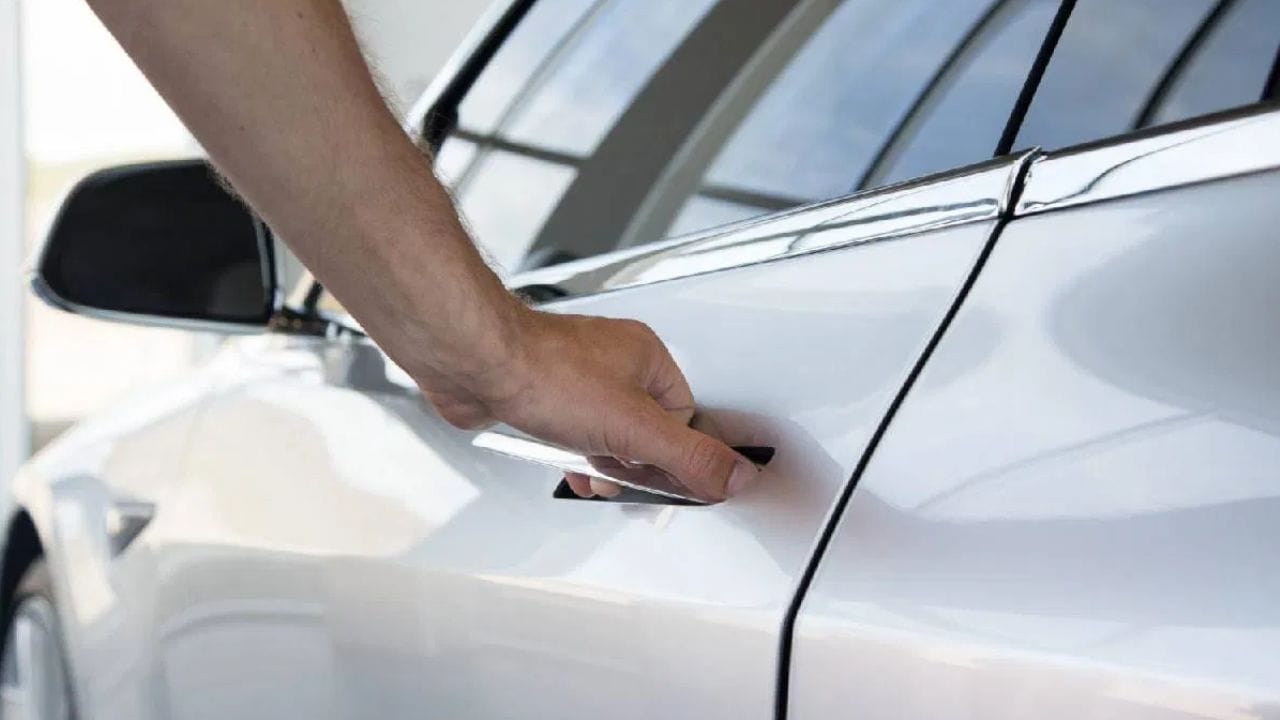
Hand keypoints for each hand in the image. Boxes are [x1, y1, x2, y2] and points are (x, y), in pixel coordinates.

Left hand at [414, 305, 759, 501]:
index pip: (683, 416)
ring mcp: (574, 374)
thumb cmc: (544, 373)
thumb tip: (733, 475)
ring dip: (600, 460)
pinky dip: (569, 451)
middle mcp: (612, 359)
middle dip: (633, 462)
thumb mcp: (634, 427)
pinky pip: (569, 428)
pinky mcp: (541, 390)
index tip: (666, 482)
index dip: (675, 455)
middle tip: (622, 480)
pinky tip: (560, 459)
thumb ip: (688, 456)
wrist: (475, 362)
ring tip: (590, 474)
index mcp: (646, 356)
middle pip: (645, 426)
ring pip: (605, 429)